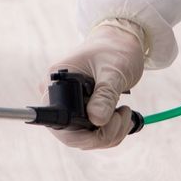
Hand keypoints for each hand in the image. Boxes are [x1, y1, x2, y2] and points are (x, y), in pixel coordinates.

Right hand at [49, 19, 145, 150]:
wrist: (121, 42)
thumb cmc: (116, 50)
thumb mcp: (113, 71)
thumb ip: (105, 95)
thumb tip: (96, 120)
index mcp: (55, 82)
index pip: (58, 121)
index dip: (82, 133)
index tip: (107, 124)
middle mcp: (56, 96)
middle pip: (71, 135)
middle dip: (101, 135)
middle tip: (122, 117)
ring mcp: (67, 106)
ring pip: (83, 138)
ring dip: (109, 134)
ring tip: (124, 113)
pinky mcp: (80, 112)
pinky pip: (91, 134)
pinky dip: (109, 133)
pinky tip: (121, 117)